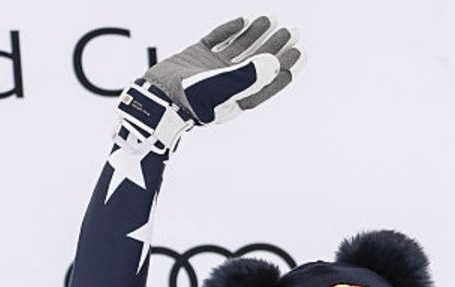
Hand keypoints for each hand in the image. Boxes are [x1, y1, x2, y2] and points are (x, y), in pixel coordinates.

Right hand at [117, 17, 301, 149]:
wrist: (155, 96)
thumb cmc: (191, 100)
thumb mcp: (225, 88)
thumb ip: (251, 75)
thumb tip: (275, 62)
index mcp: (239, 96)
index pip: (269, 80)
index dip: (286, 66)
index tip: (300, 51)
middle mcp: (228, 83)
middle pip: (259, 62)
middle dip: (276, 46)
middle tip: (292, 31)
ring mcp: (212, 68)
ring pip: (240, 48)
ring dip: (256, 34)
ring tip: (271, 19)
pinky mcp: (195, 56)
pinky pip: (217, 39)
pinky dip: (230, 30)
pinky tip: (243, 20)